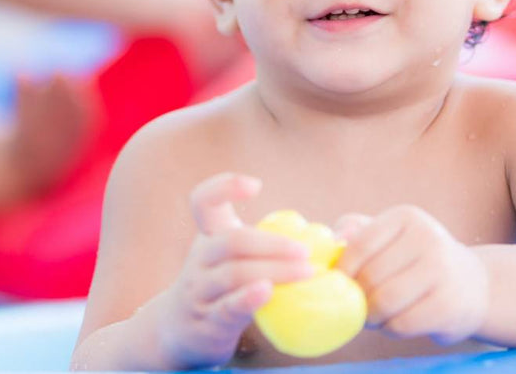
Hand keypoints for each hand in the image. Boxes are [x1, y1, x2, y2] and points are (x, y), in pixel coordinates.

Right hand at [155, 173, 313, 367]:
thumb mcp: (234, 258)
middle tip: (305, 250)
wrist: (179, 330)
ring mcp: (200, 291)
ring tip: (306, 273)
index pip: (203, 200)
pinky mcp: (207, 322)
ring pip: (234, 274)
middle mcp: (200, 259)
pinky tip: (269, 291)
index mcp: (208, 236)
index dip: (225, 186)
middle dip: (272, 244)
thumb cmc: (223, 286)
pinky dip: (248, 298)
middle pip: (231, 241)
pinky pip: (227, 307)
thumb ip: (268, 243)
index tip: (256, 185)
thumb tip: (337, 237)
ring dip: (274, 271)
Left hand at [334, 206, 488, 344]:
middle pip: (371, 276)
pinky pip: (403, 324)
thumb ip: (355, 231)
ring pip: (385, 302)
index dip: (342, 270)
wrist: (470, 284)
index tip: (337, 283)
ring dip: (371, 316)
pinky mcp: (451, 305)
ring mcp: (443, 270)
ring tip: (373, 315)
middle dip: (356, 297)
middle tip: (355, 305)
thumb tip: (334, 238)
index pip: (360, 245)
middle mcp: (428, 238)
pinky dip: (391, 328)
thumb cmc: (414, 259)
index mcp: (406, 217)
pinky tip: (394, 322)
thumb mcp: (389, 235)